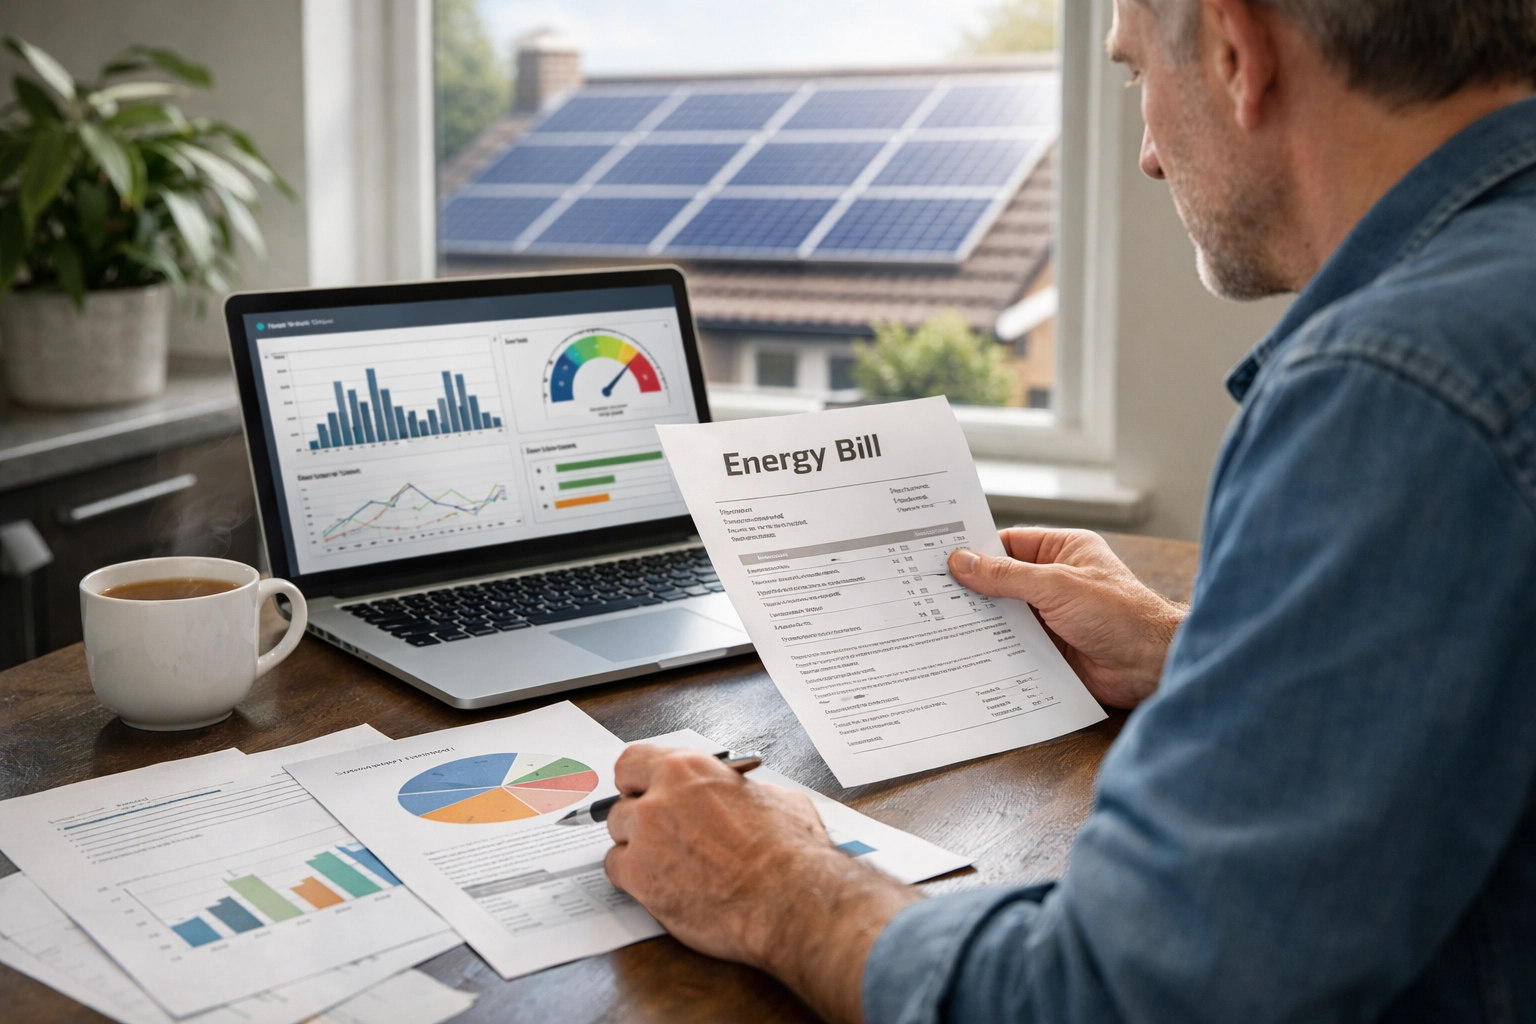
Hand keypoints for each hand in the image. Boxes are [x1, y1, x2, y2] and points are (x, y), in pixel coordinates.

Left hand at [605, 745, 918, 1023]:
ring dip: (637, 850)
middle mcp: (660, 797)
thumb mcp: (774, 797)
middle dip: (639, 820)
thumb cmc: (790, 852)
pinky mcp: (640, 877)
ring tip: (667, 866)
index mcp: (689, 769)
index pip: (634, 762)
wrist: (790, 899)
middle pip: (623, 804)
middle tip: (659, 836)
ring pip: (618, 837)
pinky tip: (661, 885)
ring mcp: (646, 837)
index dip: (638, 781)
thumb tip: (742, 796)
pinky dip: (634, 880)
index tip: (642, 791)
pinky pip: (616, 871)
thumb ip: (740, 791)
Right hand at [948, 528, 1186, 707]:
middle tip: (929, 592)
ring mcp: (1052, 616)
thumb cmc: (1120, 613)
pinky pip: (1013, 644)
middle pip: (1001, 581)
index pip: (1008, 544)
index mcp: (1063, 551)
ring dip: (980, 621)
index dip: (975, 550)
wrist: (1151, 665)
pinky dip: (992, 648)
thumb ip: (1006, 576)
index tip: (939, 556)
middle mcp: (1055, 581)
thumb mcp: (1057, 585)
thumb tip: (962, 562)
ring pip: (1004, 615)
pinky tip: (964, 651)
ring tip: (936, 622)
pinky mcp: (1050, 649)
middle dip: (971, 588)